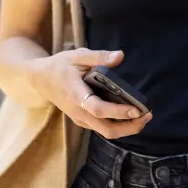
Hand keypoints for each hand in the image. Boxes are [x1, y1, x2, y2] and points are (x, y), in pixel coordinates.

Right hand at [30, 48, 152, 138]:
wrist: (40, 79)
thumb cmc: (60, 66)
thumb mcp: (78, 56)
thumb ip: (99, 57)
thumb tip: (120, 56)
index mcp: (76, 95)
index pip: (97, 109)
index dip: (118, 111)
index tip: (136, 110)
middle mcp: (78, 111)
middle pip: (106, 128)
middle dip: (129, 126)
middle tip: (148, 115)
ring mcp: (80, 118)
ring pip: (105, 131)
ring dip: (126, 128)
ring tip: (144, 116)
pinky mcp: (82, 119)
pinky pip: (102, 127)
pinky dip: (119, 125)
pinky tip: (132, 116)